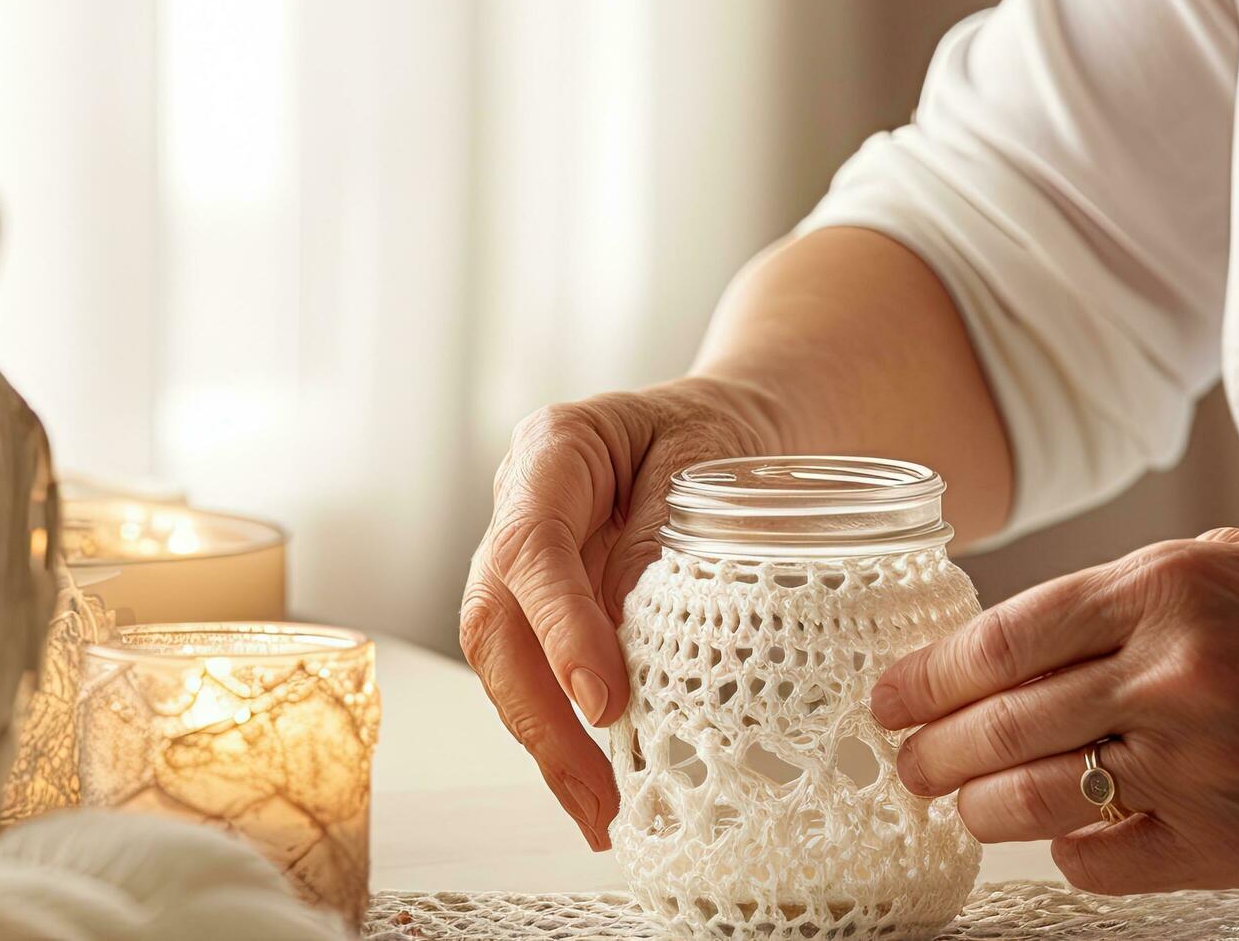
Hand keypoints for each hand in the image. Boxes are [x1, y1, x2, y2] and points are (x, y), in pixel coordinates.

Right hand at [459, 378, 775, 847]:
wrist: (742, 422)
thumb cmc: (728, 433)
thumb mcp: (714, 464)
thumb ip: (667, 541)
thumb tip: (637, 641)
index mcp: (553, 450)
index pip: (532, 548)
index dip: (560, 631)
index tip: (606, 703)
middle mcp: (521, 508)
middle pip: (495, 621)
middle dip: (540, 718)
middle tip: (598, 797)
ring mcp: (528, 562)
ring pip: (508, 661)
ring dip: (549, 744)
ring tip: (601, 815)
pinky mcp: (551, 608)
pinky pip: (544, 674)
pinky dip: (568, 734)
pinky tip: (600, 787)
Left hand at [873, 527, 1238, 891]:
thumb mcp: (1235, 568)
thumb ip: (1123, 592)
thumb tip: (1002, 636)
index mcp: (1168, 588)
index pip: (1003, 637)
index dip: (928, 673)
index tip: (888, 694)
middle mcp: (1172, 675)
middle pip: (1000, 722)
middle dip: (931, 747)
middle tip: (905, 758)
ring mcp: (1195, 767)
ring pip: (1031, 799)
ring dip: (974, 805)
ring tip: (955, 801)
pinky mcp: (1221, 848)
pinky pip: (1097, 861)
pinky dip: (1064, 852)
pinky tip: (1057, 836)